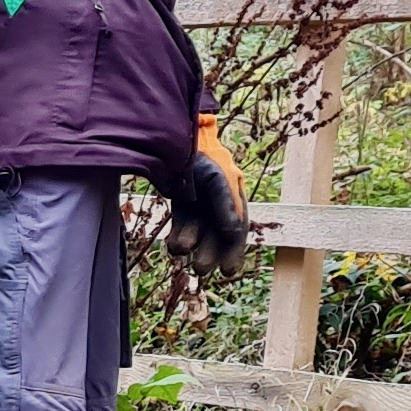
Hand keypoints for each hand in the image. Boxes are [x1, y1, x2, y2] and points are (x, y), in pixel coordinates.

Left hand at [170, 111, 251, 276]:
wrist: (174, 139)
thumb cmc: (202, 156)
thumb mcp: (218, 179)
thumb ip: (226, 204)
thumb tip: (234, 233)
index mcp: (235, 197)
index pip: (238, 230)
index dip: (234, 251)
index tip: (227, 271)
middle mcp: (219, 204)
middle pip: (217, 236)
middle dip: (210, 254)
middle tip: (200, 269)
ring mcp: (200, 204)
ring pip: (198, 233)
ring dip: (190, 246)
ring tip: (179, 250)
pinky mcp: (181, 203)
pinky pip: (182, 226)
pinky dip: (177, 237)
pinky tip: (172, 246)